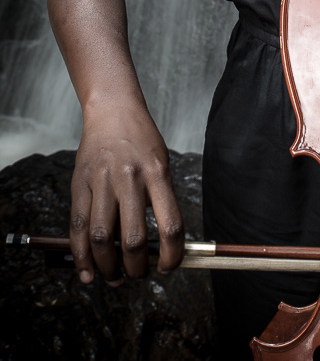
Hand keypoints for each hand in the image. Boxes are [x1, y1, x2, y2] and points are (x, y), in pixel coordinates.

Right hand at [70, 103, 183, 284]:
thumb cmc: (141, 140)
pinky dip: (81, 256)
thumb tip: (158, 247)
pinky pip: (78, 227)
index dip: (172, 255)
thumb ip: (159, 200)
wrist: (113, 111)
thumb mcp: (161, 164)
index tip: (169, 267)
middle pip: (133, 238)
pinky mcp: (80, 185)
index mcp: (157, 173)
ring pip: (102, 238)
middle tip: (139, 275)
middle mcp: (130, 178)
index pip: (170, 224)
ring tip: (114, 278)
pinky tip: (88, 272)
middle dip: (137, 267)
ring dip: (108, 267)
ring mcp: (102, 181)